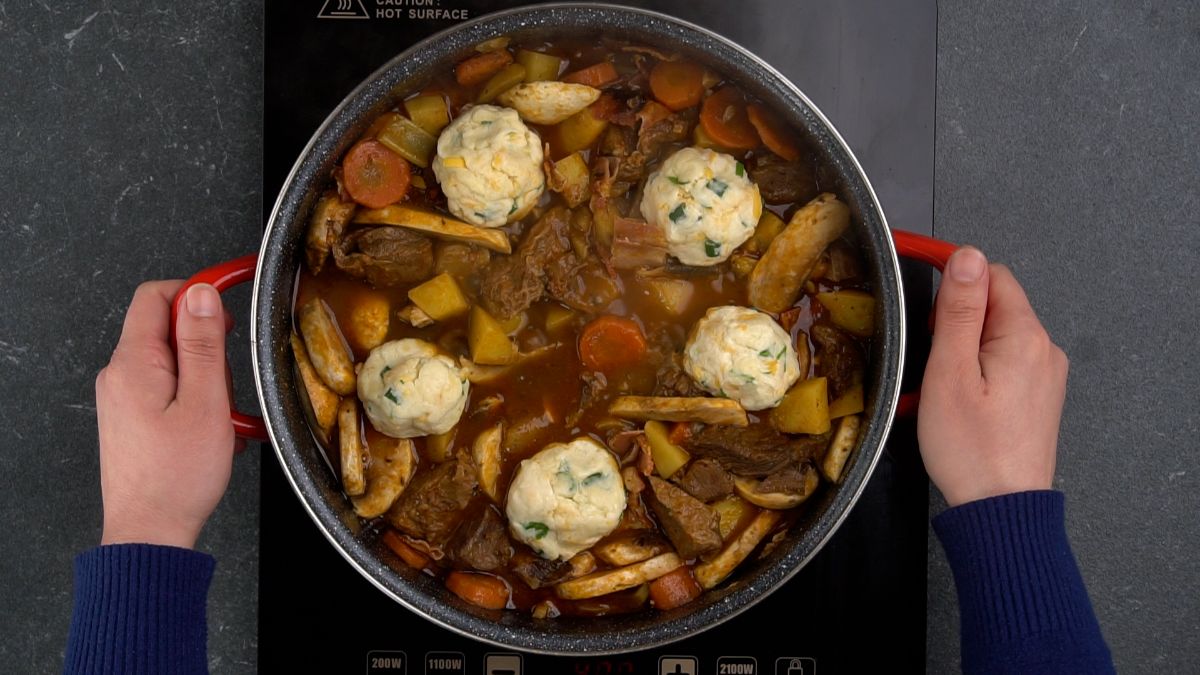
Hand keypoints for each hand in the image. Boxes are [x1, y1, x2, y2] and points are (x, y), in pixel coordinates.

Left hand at [95, 281, 239, 548]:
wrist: (151, 532)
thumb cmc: (178, 476)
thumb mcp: (205, 401)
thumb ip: (202, 343)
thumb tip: (201, 293)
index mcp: (133, 363)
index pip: (156, 296)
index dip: (195, 292)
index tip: (228, 305)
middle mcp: (118, 375)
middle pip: (164, 327)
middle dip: (205, 342)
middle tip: (229, 376)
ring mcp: (121, 398)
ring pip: (170, 360)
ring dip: (203, 375)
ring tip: (221, 411)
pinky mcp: (130, 419)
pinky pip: (166, 388)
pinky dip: (193, 397)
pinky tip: (211, 426)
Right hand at [917, 247, 1068, 506]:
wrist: (1000, 509)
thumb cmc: (971, 448)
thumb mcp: (950, 371)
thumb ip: (959, 309)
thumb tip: (966, 256)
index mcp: (1025, 336)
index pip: (992, 275)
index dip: (955, 278)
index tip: (922, 296)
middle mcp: (1044, 349)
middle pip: (995, 305)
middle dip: (955, 321)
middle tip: (929, 359)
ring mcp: (1045, 375)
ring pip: (996, 336)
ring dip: (962, 349)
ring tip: (939, 386)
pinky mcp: (1038, 396)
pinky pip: (1003, 363)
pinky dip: (975, 371)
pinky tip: (956, 400)